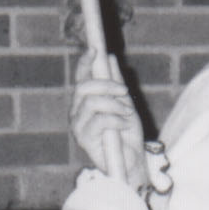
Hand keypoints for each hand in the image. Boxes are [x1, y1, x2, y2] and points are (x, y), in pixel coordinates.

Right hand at [71, 52, 148, 190]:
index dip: (85, 63)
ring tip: (127, 116)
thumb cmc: (126, 134)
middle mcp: (76, 113)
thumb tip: (109, 58)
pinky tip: (125, 126)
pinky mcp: (84, 139)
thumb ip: (116, 83)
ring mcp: (78, 126)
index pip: (81, 78)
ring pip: (92, 103)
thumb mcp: (125, 103)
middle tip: (124, 92)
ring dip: (115, 106)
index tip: (95, 49)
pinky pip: (100, 120)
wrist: (132, 160)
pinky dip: (117, 120)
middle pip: (84, 88)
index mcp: (84, 102)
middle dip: (106, 85)